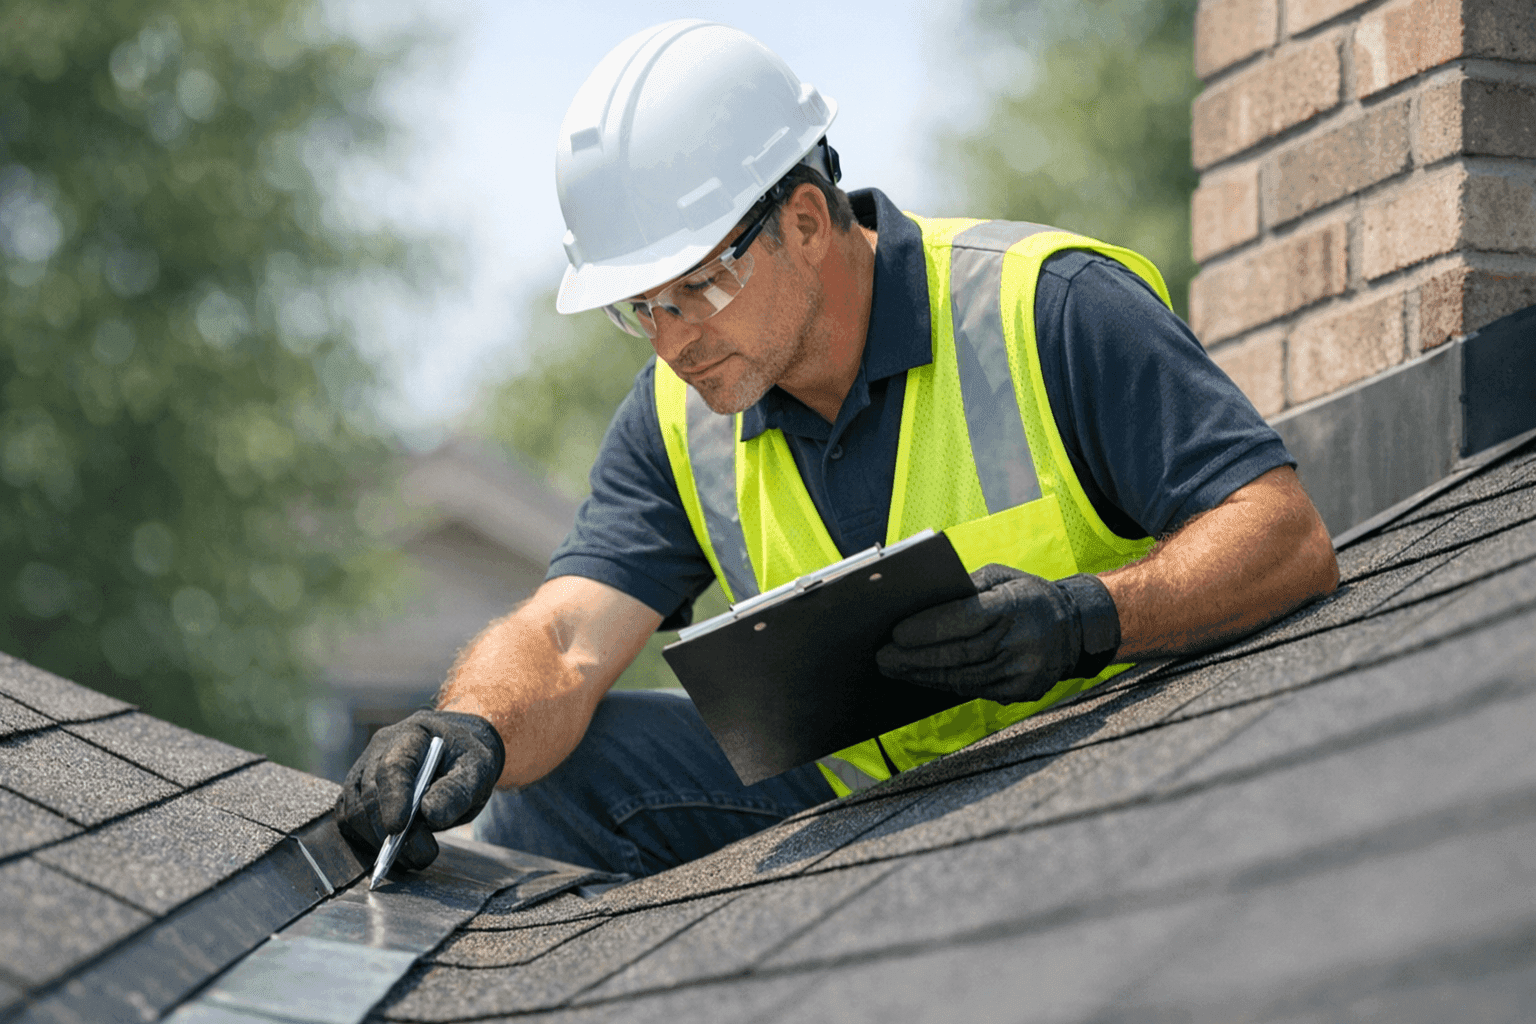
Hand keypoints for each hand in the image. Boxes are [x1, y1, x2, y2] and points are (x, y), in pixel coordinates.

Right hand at [335, 709, 505, 870]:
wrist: (456, 755)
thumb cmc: (465, 760)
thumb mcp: (477, 770)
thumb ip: (457, 791)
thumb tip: (430, 814)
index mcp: (412, 734)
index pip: (392, 765)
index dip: (393, 797)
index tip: (398, 828)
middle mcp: (379, 750)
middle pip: (370, 792)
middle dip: (389, 830)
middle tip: (424, 854)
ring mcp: (362, 771)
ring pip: (354, 811)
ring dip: (379, 841)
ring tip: (415, 856)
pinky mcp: (356, 794)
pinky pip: (349, 821)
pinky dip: (367, 841)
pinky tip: (396, 851)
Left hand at [875, 564, 1121, 703]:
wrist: (1075, 628)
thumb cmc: (1027, 596)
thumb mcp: (1001, 577)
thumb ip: (965, 589)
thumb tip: (919, 603)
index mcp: (1015, 606)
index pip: (965, 620)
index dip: (928, 629)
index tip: (895, 633)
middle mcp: (1021, 641)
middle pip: (959, 655)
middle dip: (915, 658)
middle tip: (883, 658)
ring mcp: (1023, 671)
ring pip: (963, 678)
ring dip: (923, 676)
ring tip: (895, 669)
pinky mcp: (1022, 691)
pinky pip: (975, 691)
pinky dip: (944, 685)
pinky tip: (923, 678)